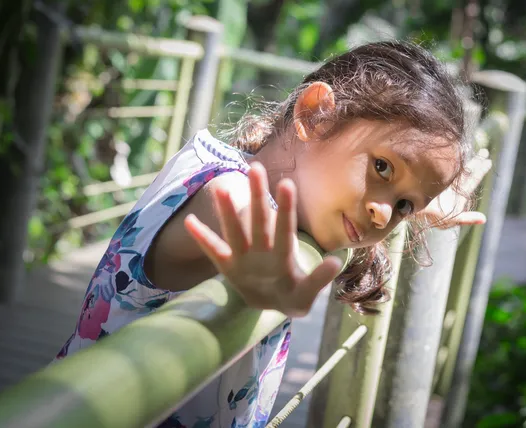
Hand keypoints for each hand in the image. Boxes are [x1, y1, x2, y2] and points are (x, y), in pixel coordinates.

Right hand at [184, 163, 341, 316]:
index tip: (286, 184)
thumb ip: (318, 280)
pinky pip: (213, 252)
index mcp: (282, 256)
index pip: (284, 229)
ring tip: (221, 189)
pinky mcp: (229, 267)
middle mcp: (263, 250)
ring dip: (227, 212)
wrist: (272, 303)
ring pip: (235, 231)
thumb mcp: (306, 295)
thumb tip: (336, 262)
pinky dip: (202, 239)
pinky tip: (189, 222)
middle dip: (257, 197)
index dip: (285, 209)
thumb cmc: (293, 297)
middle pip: (258, 221)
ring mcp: (244, 257)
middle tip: (256, 168)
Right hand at [417, 149, 492, 228]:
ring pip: (457, 168)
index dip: (480, 170)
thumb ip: (466, 218)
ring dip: (466, 160)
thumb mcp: (451, 219)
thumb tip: (484, 219)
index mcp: (457, 196)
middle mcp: (450, 187)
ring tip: (474, 151)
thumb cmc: (432, 216)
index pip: (472, 180)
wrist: (412, 207)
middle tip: (485, 152)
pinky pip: (445, 165)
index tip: (488, 160)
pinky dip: (450, 159)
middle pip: (466, 173)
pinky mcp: (432, 175)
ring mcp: (442, 180)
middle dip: (476, 163)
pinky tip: (452, 151)